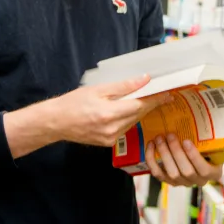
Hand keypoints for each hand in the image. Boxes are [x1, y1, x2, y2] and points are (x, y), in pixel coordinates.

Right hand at [50, 75, 172, 147]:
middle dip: (151, 104)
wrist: (56, 122)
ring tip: (149, 99)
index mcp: (109, 114)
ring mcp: (111, 138)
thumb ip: (122, 86)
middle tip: (163, 94)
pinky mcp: (108, 143)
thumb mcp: (97, 89)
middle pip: (139, 114)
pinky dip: (129, 118)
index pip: (140, 105)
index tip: (167, 93)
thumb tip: (143, 80)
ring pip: (133, 122)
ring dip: (141, 111)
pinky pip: (125, 128)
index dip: (155, 99)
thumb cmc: (73, 102)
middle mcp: (112, 129)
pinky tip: (130, 110)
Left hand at [145, 134, 222, 186]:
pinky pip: (158, 173)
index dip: (194, 156)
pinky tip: (151, 145)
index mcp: (213, 173)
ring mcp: (182, 183)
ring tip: (159, 138)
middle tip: (170, 135)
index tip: (186, 141)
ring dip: (164, 154)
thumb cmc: (205, 148)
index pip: (204, 170)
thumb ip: (208, 138)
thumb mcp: (212, 144)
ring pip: (172, 173)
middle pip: (186, 171)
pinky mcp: (168, 181)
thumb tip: (200, 115)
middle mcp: (198, 181)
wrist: (195, 158)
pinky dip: (152, 160)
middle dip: (176, 152)